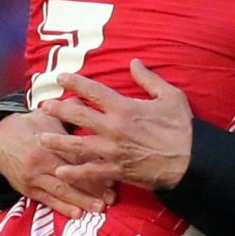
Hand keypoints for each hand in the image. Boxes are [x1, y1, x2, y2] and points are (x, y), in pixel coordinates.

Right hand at [0, 108, 115, 216]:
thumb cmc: (29, 125)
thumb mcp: (48, 114)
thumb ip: (71, 110)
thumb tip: (91, 98)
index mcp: (47, 141)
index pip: (74, 154)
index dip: (94, 164)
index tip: (113, 169)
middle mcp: (41, 161)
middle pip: (71, 176)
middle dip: (92, 187)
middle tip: (112, 195)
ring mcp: (34, 177)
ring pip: (61, 191)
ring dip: (82, 200)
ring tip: (100, 207)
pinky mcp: (28, 189)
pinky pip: (48, 200)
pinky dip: (62, 208)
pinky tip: (76, 213)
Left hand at [38, 59, 192, 191]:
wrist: (191, 161)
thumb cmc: (182, 128)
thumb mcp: (170, 96)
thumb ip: (149, 79)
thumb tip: (134, 62)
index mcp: (125, 108)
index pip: (93, 91)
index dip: (75, 82)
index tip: (61, 77)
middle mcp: (113, 128)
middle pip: (78, 116)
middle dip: (59, 109)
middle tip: (43, 105)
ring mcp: (112, 151)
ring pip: (77, 145)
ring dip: (58, 141)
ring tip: (42, 138)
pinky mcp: (117, 170)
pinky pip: (90, 172)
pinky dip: (74, 173)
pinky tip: (60, 171)